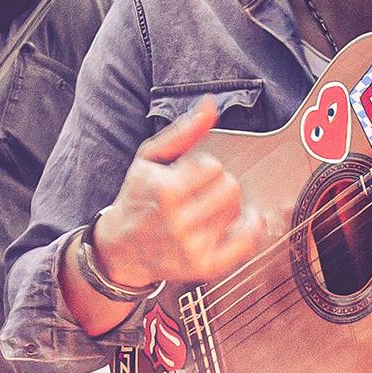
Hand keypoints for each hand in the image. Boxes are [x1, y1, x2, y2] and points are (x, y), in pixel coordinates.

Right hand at [94, 99, 268, 286]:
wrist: (121, 248)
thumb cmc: (138, 198)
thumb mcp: (150, 159)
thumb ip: (183, 132)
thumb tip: (210, 105)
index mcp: (165, 190)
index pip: (214, 167)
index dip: (206, 167)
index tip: (192, 175)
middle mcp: (178, 221)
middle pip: (231, 189)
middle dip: (220, 185)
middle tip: (203, 192)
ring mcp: (192, 246)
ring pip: (238, 211)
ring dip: (227, 207)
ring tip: (208, 210)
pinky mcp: (204, 266)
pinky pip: (246, 244)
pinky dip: (250, 230)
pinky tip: (238, 224)